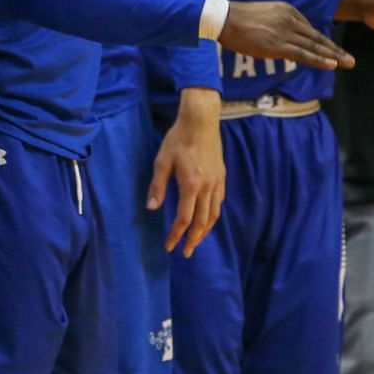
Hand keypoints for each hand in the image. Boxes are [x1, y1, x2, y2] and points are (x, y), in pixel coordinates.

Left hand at [149, 88, 224, 256]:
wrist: (201, 121)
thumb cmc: (178, 139)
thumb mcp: (162, 161)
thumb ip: (157, 186)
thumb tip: (151, 208)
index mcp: (191, 185)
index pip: (184, 218)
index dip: (176, 235)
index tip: (169, 246)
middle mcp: (207, 188)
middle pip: (202, 222)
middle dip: (193, 240)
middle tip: (186, 253)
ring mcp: (217, 183)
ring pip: (214, 215)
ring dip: (205, 231)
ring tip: (196, 240)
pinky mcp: (222, 176)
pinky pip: (219, 202)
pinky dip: (213, 215)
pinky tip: (207, 218)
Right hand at [220, 1, 353, 69]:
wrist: (223, 17)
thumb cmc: (238, 18)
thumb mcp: (264, 15)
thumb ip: (277, 24)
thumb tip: (281, 37)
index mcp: (287, 10)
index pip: (309, 29)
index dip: (323, 42)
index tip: (333, 51)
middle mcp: (290, 19)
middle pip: (317, 38)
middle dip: (335, 50)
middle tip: (350, 60)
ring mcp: (285, 32)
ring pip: (314, 47)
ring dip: (333, 57)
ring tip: (348, 64)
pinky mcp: (278, 45)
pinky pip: (303, 54)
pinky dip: (319, 60)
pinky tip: (332, 65)